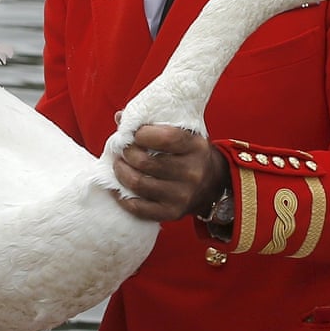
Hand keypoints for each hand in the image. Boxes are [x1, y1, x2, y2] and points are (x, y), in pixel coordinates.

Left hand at [111, 124, 228, 221]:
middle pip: (145, 162)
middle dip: (127, 153)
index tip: (134, 134)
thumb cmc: (190, 153)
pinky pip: (138, 208)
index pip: (165, 138)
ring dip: (121, 172)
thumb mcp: (183, 133)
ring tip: (118, 164)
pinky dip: (121, 197)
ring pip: (139, 184)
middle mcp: (192, 173)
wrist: (213, 185)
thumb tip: (120, 116)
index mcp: (195, 147)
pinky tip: (116, 187)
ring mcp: (182, 196)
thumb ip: (154, 124)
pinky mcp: (172, 213)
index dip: (142, 134)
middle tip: (122, 150)